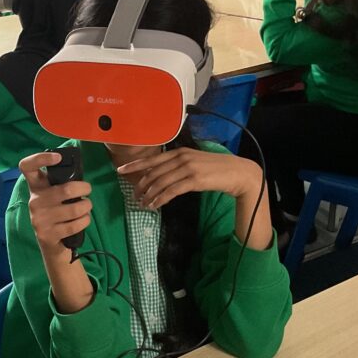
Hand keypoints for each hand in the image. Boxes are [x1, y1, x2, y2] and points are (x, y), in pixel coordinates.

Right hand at [18, 152, 92, 258]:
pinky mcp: (47, 234)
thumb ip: (61, 183)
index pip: (27, 166)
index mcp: (35, 187)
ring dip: (87, 207)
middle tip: (88, 190)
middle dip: (85, 188)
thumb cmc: (56, 214)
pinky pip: (75, 224)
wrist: (50, 246)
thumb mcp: (53, 197)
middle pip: (67, 189)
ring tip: (86, 207)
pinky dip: (85, 221)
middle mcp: (34, 201)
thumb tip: (78, 169)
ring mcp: (39, 219)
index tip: (58, 157)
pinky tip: (83, 219)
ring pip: (75, 208)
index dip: (41, 158)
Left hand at [117, 148, 262, 209]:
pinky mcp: (194, 180)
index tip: (120, 170)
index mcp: (179, 152)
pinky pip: (171, 191)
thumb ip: (178, 165)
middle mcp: (181, 157)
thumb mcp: (194, 161)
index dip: (134, 165)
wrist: (238, 172)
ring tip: (143, 204)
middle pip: (153, 172)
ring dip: (149, 195)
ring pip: (160, 183)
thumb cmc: (215, 168)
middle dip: (140, 185)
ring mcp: (187, 168)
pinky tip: (155, 206)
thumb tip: (160, 174)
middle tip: (134, 196)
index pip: (152, 159)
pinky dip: (160, 199)